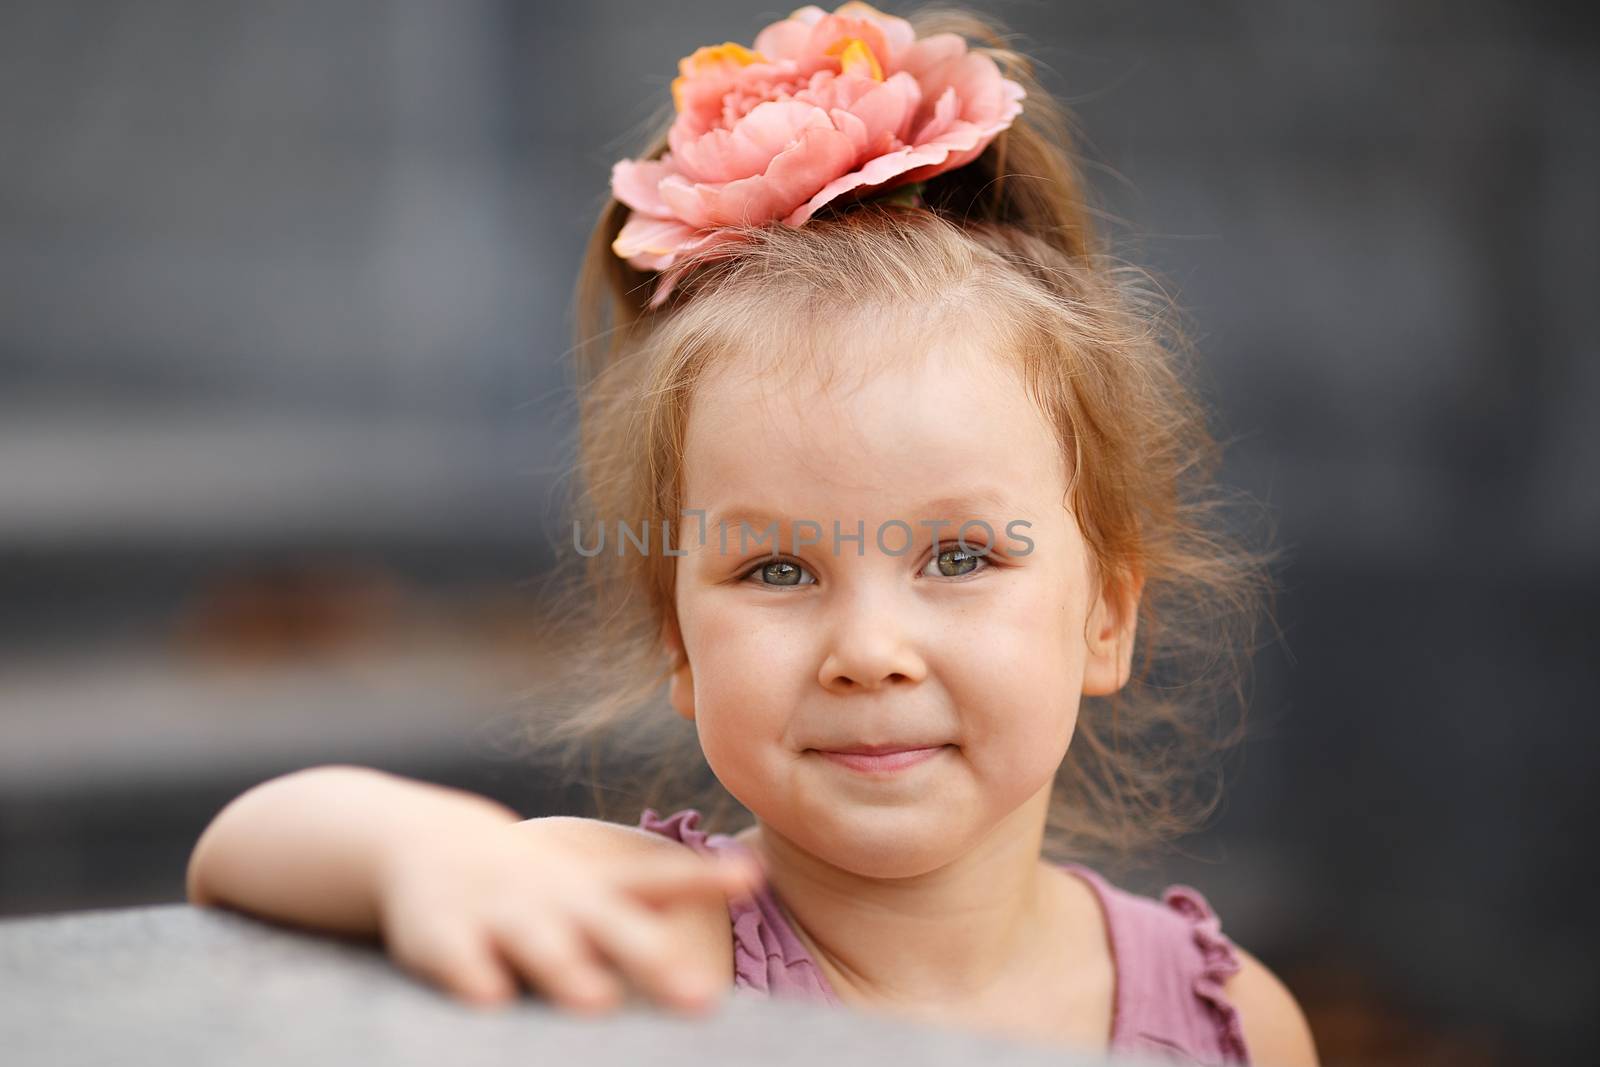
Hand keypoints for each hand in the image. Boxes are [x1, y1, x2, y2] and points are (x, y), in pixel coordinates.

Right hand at [374, 813, 762, 1016]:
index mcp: (598, 889)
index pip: (660, 881)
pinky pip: (460, 964)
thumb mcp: (603, 882)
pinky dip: (475, 980)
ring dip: (570, 973)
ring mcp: (502, 916)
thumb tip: (756, 876)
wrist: (426, 844)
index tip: (751, 875)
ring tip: (597, 1002)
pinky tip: (490, 1002)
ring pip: (541, 948)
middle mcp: (557, 900)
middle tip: (701, 997)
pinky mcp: (444, 938)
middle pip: (611, 929)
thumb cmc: (540, 884)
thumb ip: (671, 887)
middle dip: (652, 959)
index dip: (705, 879)